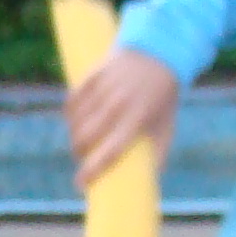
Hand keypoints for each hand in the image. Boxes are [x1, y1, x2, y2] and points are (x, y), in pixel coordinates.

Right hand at [67, 46, 180, 187]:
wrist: (159, 52)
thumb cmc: (163, 97)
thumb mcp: (166, 126)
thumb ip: (158, 154)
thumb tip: (147, 183)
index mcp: (137, 120)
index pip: (110, 152)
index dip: (92, 170)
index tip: (80, 184)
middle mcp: (118, 105)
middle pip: (85, 137)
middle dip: (79, 152)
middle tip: (82, 156)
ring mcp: (104, 88)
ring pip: (75, 120)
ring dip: (74, 134)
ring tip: (79, 139)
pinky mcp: (94, 75)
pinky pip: (72, 100)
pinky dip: (70, 113)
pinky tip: (74, 119)